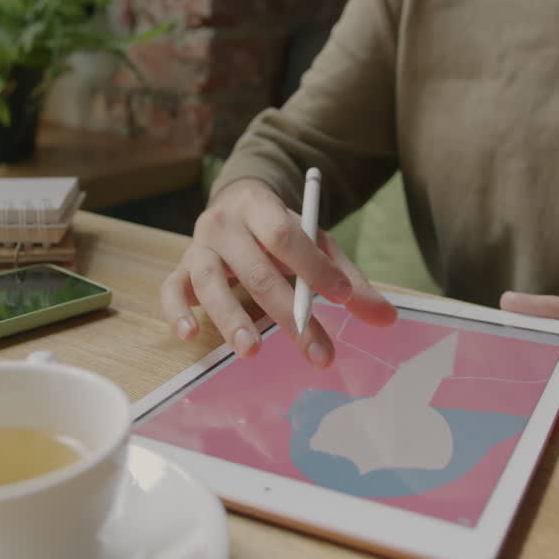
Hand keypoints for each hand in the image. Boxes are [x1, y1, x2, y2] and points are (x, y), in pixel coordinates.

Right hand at [161, 179, 396, 367]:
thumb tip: (386, 318)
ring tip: (252, 351)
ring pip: (209, 283)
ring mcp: (198, 248)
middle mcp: (224, 224)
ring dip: (231, 319)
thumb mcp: (315, 244)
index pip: (285, 235)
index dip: (313, 266)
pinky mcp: (180, 271)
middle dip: (288, 314)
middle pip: (256, 270)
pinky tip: (189, 335)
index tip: (342, 298)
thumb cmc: (280, 232)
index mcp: (260, 206)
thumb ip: (346, 279)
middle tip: (316, 352)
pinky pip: (171, 291)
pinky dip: (176, 312)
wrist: (236, 206)